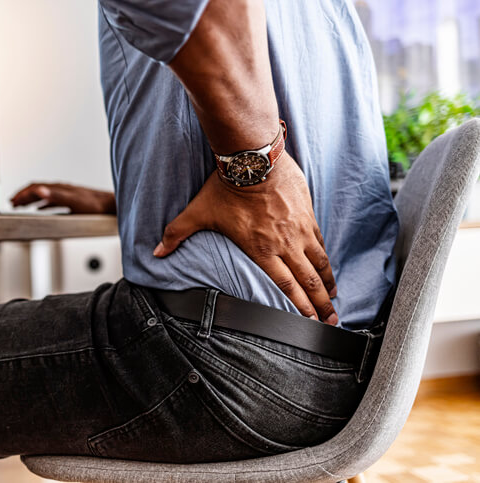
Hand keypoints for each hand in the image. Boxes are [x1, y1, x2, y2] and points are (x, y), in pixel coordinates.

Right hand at [10, 183, 116, 214]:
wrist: (111, 206)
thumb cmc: (95, 206)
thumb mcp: (73, 202)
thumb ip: (56, 197)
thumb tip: (39, 191)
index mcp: (59, 189)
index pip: (35, 188)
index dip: (22, 194)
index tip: (12, 201)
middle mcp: (61, 190)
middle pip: (37, 190)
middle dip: (23, 196)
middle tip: (12, 203)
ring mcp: (66, 195)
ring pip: (43, 195)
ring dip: (31, 199)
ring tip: (21, 205)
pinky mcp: (72, 202)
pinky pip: (52, 201)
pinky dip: (42, 204)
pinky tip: (41, 209)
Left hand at [153, 154, 338, 324]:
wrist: (253, 158)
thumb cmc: (225, 187)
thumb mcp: (198, 212)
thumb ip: (177, 234)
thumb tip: (156, 252)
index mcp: (261, 250)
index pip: (285, 287)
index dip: (299, 307)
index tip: (309, 323)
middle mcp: (285, 244)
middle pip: (308, 281)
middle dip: (320, 305)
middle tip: (330, 322)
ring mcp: (300, 229)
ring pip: (319, 263)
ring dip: (328, 284)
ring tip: (334, 301)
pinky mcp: (307, 215)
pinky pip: (320, 242)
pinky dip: (326, 259)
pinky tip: (329, 269)